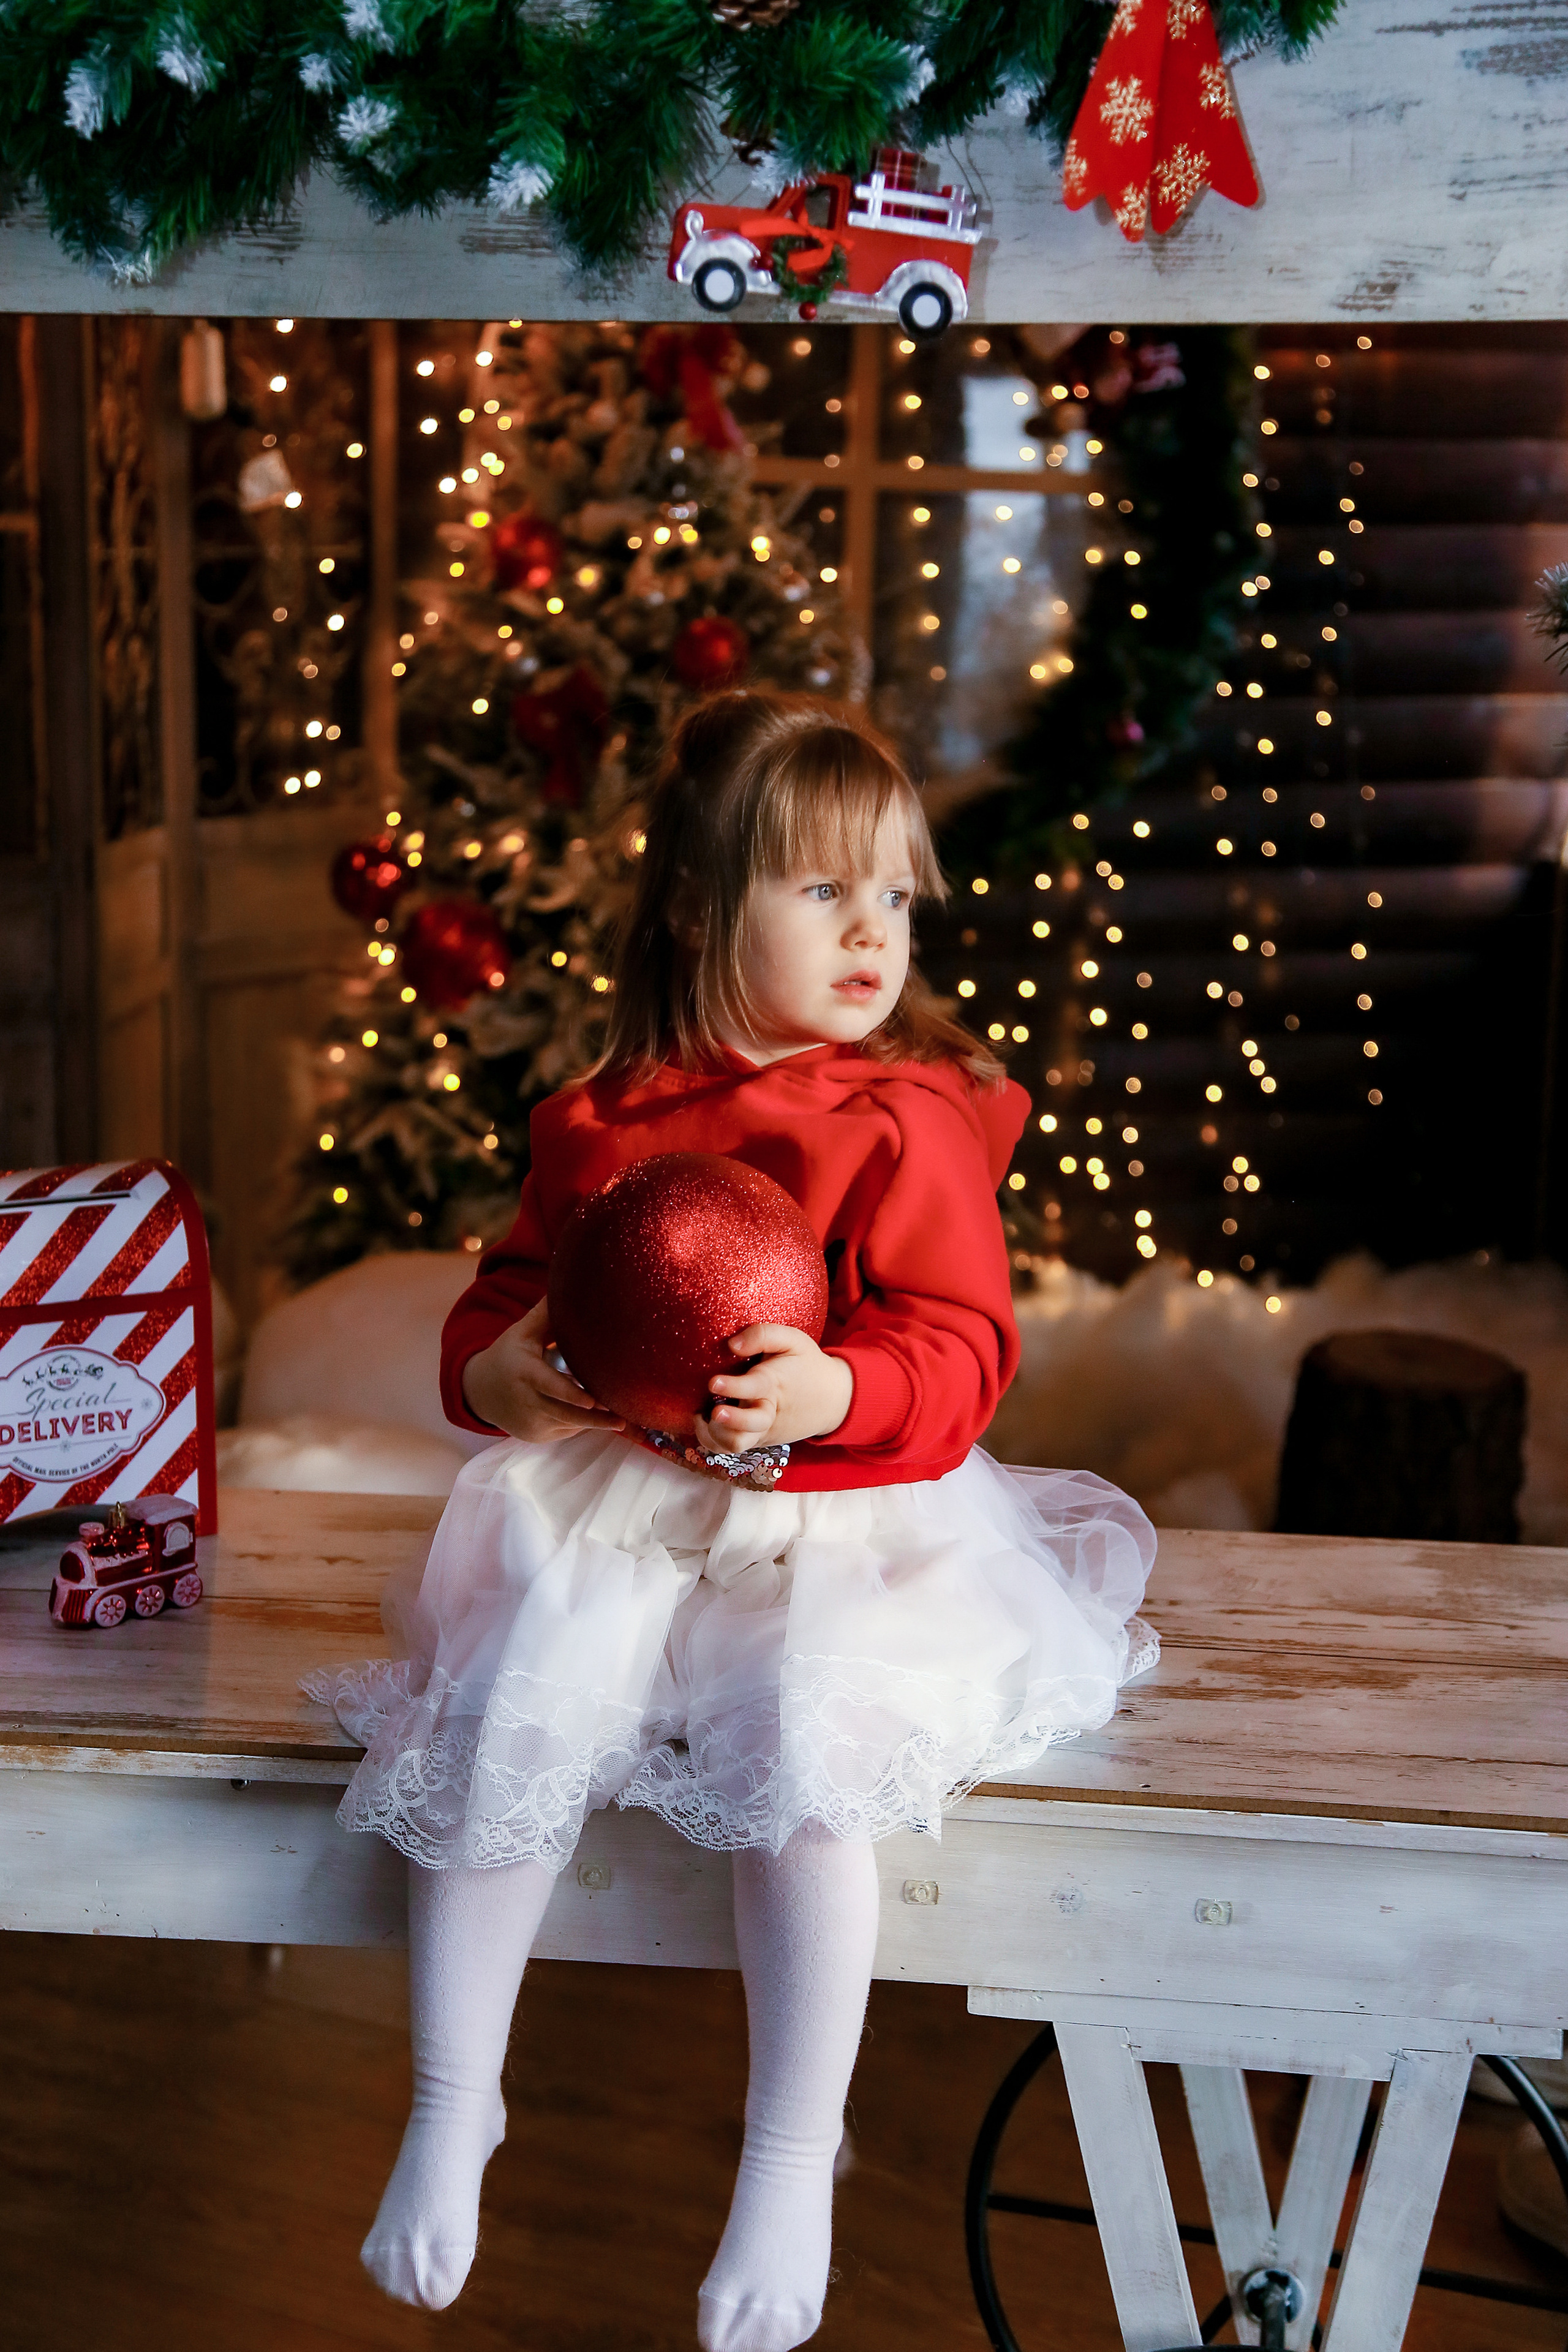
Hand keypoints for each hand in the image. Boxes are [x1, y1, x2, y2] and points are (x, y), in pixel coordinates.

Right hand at [461, 1299, 623, 1444]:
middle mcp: (527, 1401)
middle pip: (565, 1413)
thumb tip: (569, 1285)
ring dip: (594, 1423)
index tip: (593, 1400)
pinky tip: (596, 1417)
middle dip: (595, 1418)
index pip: (550, 1386)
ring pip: (568, 1425)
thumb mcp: (522, 1333)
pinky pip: (565, 1431)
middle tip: (622, 1418)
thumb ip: (545, 1314)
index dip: (571, 1394)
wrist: (480, 1391)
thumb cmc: (508, 1355)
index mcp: (524, 1373)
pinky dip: (580, 1424)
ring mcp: (531, 1423)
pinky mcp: (536, 1436)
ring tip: (622, 1420)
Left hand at [696, 1324, 852, 1454]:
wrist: (832, 1399)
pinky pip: (731, 1448)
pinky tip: (703, 1422)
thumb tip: (731, 1344)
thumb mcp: (792, 1340)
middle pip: (750, 1425)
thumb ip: (763, 1335)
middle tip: (714, 1412)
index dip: (733, 1386)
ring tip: (702, 1416)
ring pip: (738, 1444)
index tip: (713, 1381)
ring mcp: (762, 1429)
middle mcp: (768, 1411)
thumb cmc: (806, 1364)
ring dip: (716, 1435)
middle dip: (730, 1421)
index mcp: (775, 1383)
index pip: (755, 1387)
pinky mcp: (757, 1439)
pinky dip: (713, 1440)